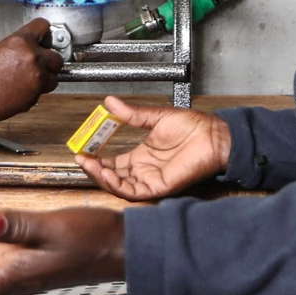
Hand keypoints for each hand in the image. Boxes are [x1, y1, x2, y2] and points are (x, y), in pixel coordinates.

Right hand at [0, 19, 63, 129]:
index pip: (43, 26)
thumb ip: (17, 49)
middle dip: (49, 62)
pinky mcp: (34, 97)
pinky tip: (18, 92)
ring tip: (27, 80)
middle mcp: (32, 58)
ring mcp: (36, 79)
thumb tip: (29, 51)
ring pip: (53, 79)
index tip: (45, 39)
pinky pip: (40, 94)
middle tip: (38, 65)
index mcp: (20, 41)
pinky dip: (33, 94)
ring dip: (44, 80)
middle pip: (56, 58)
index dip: (43, 34)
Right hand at [76, 95, 230, 200]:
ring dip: (102, 178)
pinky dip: (118, 186)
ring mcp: (151, 180)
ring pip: (120, 187)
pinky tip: (107, 173)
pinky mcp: (160, 187)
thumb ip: (131, 114)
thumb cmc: (194, 126)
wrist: (214, 134)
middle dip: (95, 170)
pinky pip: (134, 192)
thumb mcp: (155, 117)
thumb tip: (110, 102)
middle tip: (81, 159)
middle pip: (113, 177)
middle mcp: (145, 170)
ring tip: (89, 165)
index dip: (97, 159)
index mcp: (143, 156)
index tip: (83, 151)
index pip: (114, 163)